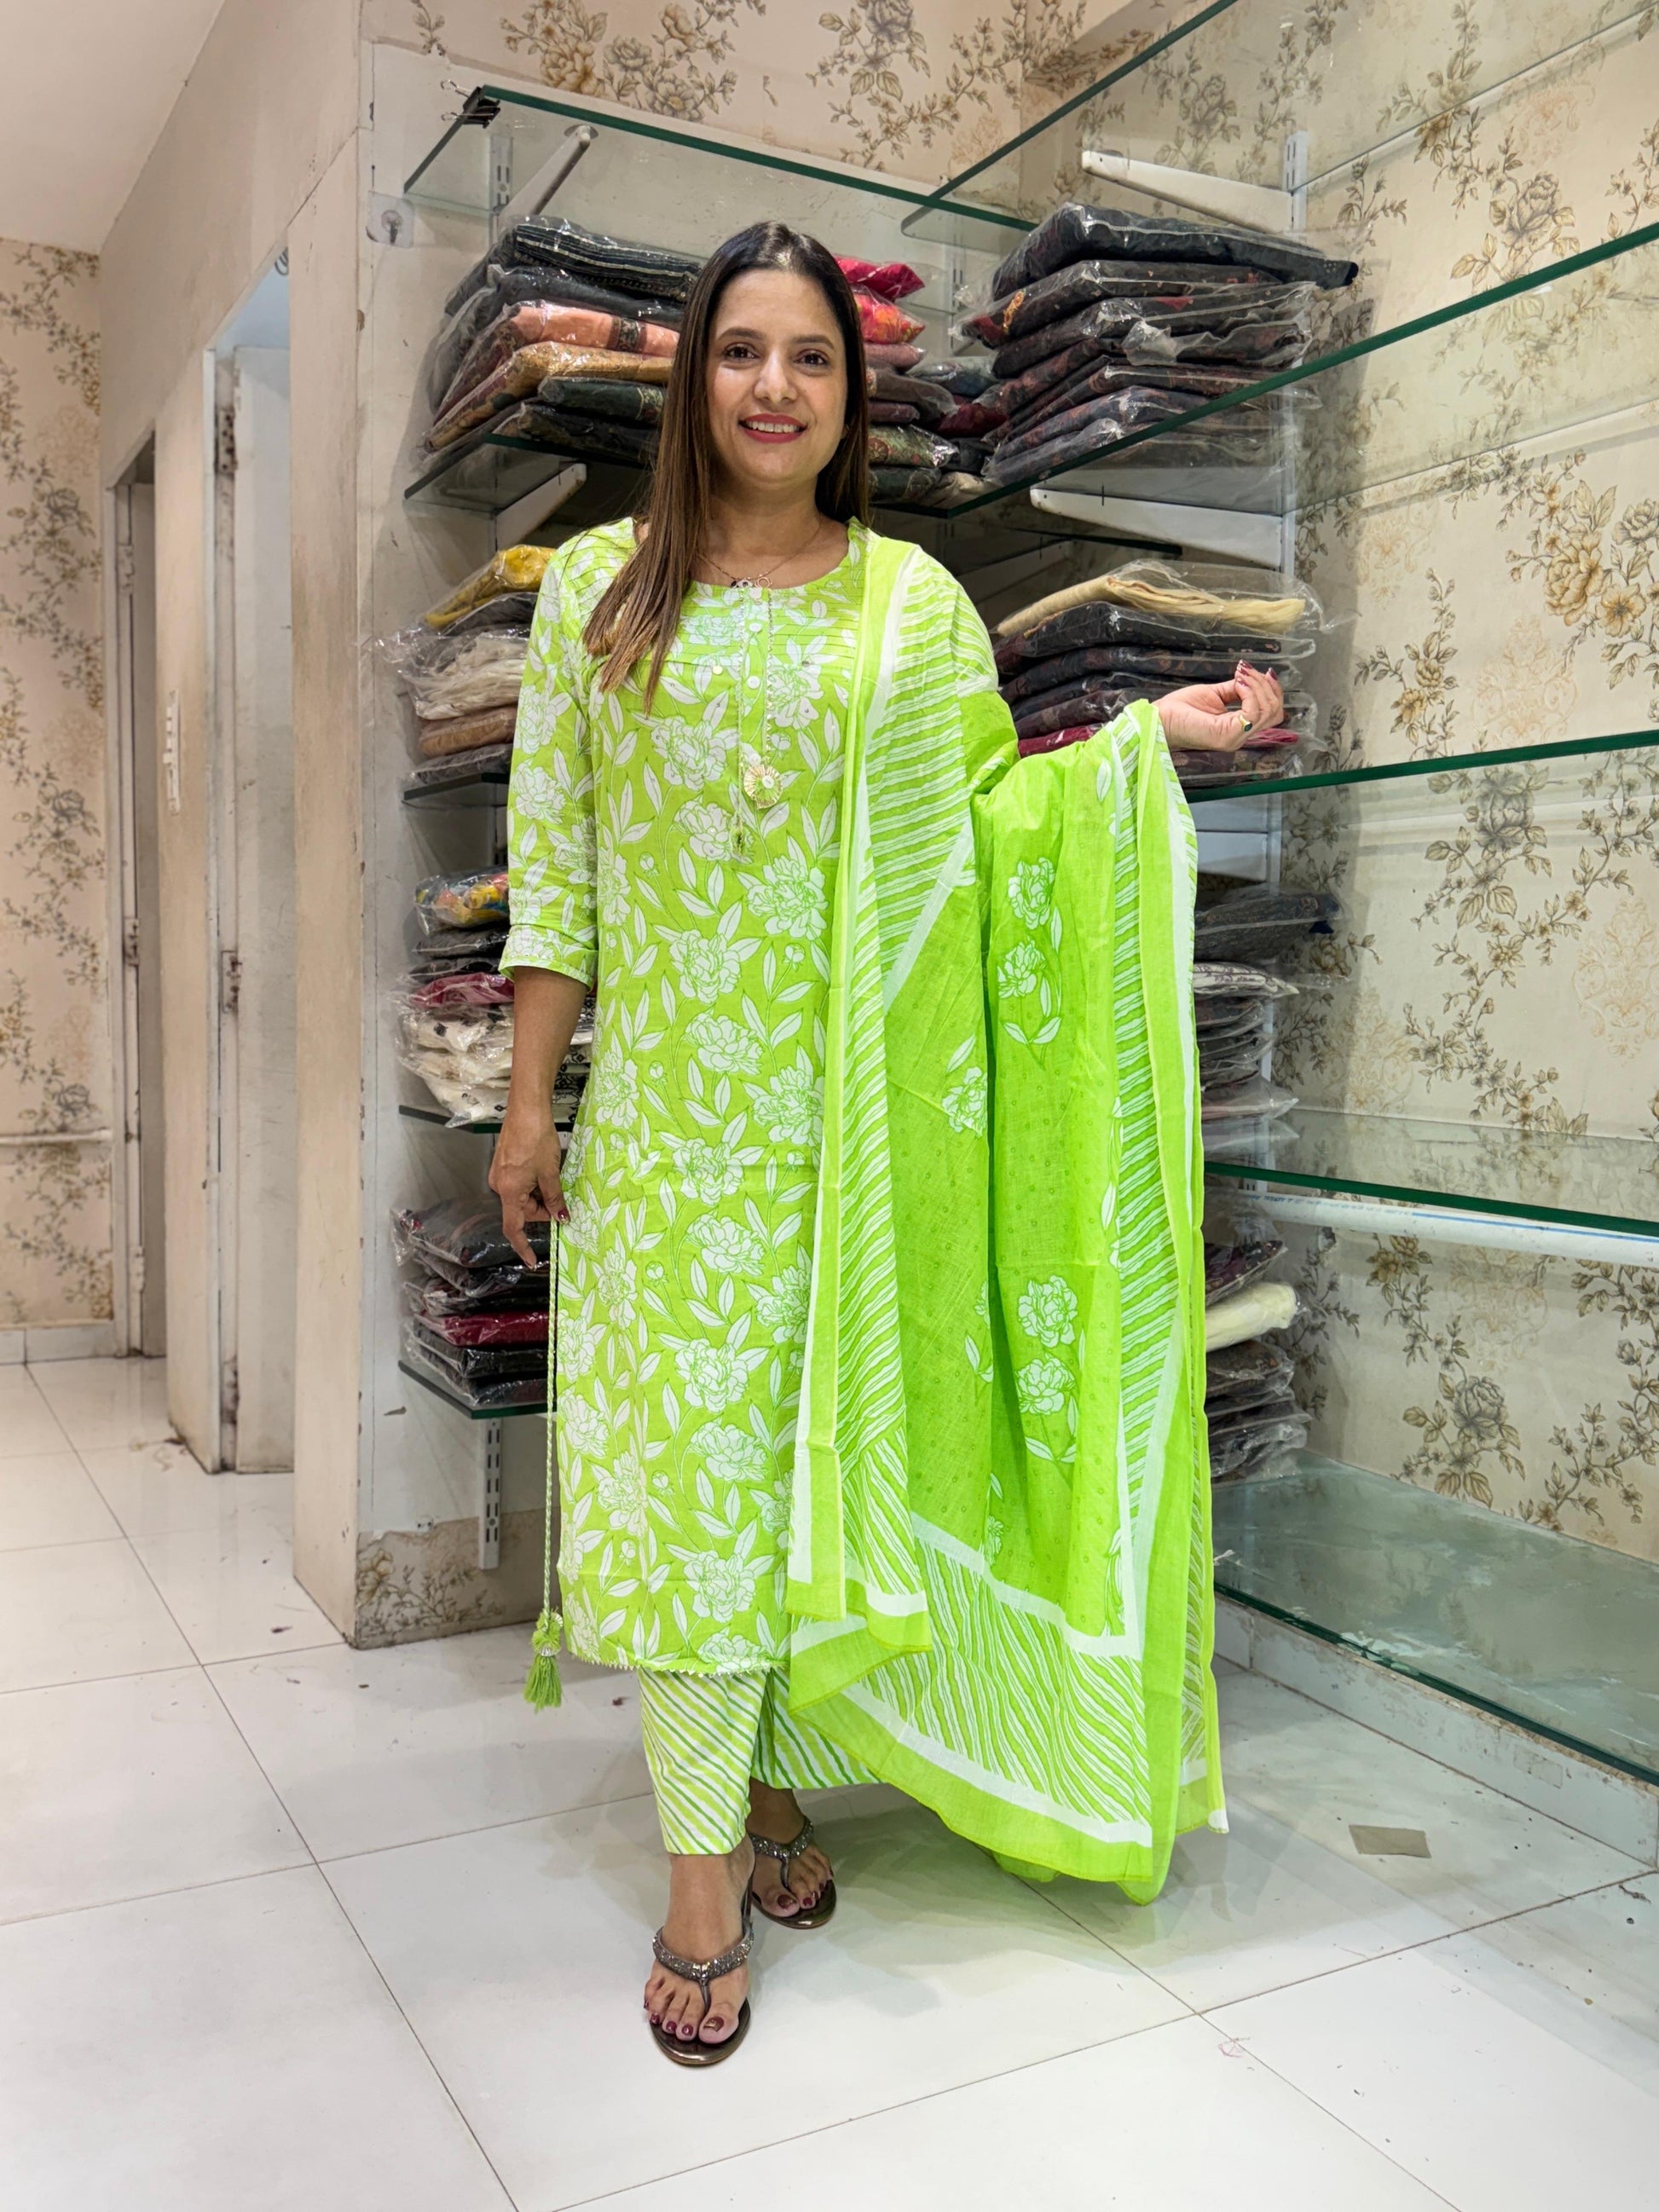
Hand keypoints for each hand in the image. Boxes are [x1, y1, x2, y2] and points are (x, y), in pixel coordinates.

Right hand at [488, 1110, 567, 1268]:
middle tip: (561, 1201)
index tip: (531, 1259)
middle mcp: (499, 1185)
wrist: (526, 1110)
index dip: (522, 1245)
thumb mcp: (550, 1172)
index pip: (514, 1227)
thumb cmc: (537, 1138)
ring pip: (522, 1196)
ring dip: (539, 1195)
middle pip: (522, 1210)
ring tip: (552, 1177)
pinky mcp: (503, 1164)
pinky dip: (533, 1184)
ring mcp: (500, 1174)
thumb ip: (554, 1198)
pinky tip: (544, 1171)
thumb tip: (560, 1217)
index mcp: (509, 1191)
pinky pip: (518, 1184)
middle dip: (542, 1209)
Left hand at [1155, 663, 1283, 752]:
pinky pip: (1253, 712)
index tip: (1259, 671)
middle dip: (1267, 686)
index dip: (1272, 690)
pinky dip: (1250, 693)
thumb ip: (1236, 689)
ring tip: (1241, 675)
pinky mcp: (1227, 735)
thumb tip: (1251, 678)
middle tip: (1247, 671)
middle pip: (1275, 712)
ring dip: (1258, 686)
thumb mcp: (1215, 694)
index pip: (1272, 713)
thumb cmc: (1181, 709)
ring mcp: (1235, 738)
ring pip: (1268, 711)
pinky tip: (1238, 683)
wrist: (1160, 718)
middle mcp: (1241, 737)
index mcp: (1239, 728)